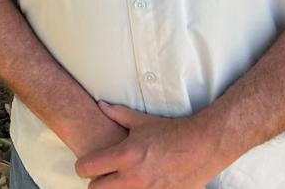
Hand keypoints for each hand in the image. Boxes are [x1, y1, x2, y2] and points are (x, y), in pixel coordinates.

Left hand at [73, 102, 224, 187]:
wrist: (202, 146)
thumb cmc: (170, 132)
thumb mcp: (141, 121)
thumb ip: (117, 114)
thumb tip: (101, 104)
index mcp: (125, 156)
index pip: (88, 168)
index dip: (83, 166)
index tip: (86, 165)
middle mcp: (133, 177)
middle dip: (96, 182)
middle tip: (102, 175)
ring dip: (116, 188)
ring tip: (121, 180)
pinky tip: (138, 185)